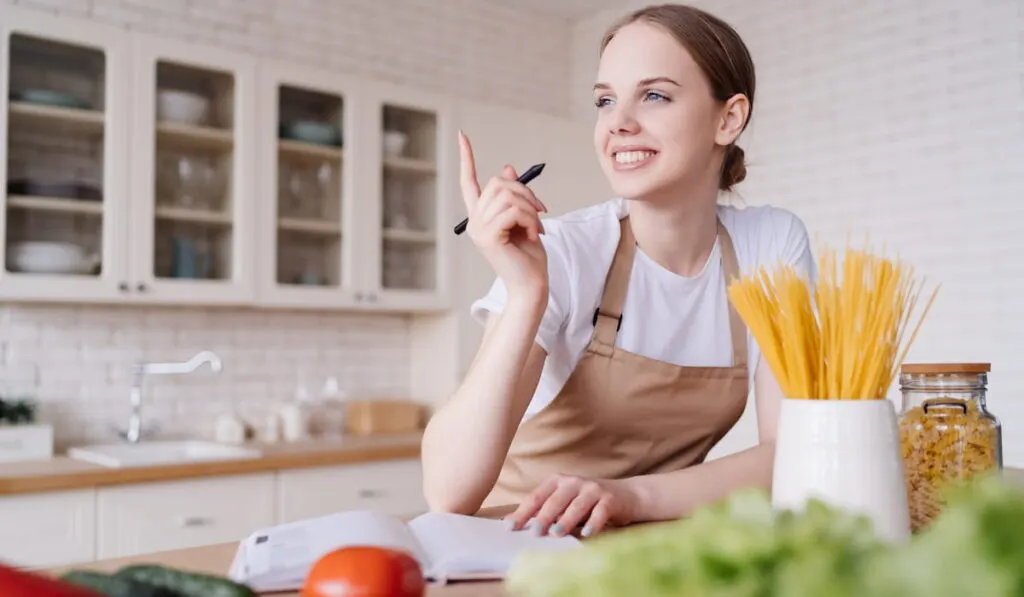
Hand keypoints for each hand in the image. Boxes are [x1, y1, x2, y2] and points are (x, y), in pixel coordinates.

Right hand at [459, 131, 548, 296]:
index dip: (467, 158)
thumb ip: (515, 196)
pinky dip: (531, 219)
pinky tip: (535, 235)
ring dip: (531, 208)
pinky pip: (513, 211)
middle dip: (525, 192)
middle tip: (541, 212)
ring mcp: (479, 230)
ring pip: (508, 196)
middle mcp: (475, 222)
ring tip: (539, 227)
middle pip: (498, 183)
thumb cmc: (530, 257)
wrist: (532, 285)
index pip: (469, 182)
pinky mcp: (489, 237)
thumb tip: (508, 168)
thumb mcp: (525, 220)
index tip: (462, 136)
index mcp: (481, 217)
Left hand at [503, 474, 639, 537]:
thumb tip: (513, 523)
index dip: (523, 511)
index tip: (510, 527)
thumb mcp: (566, 504)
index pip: (537, 496)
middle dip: (543, 516)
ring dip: (566, 520)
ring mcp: (593, 489)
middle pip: (555, 499)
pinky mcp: (610, 499)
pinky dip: (593, 523)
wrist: (628, 496)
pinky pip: (600, 511)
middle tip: (534, 532)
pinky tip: (586, 534)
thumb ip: (545, 511)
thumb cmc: (589, 503)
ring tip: (556, 534)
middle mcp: (574, 482)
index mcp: (559, 481)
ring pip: (577, 505)